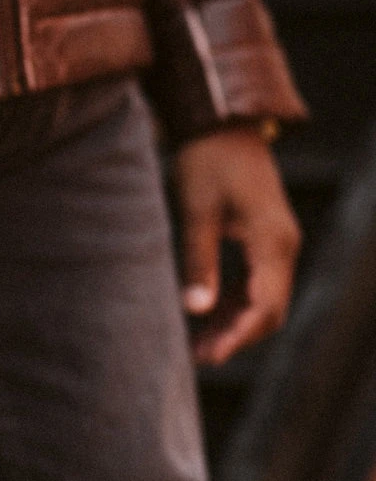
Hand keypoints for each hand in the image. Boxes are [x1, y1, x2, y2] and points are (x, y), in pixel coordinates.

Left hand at [172, 126, 300, 365]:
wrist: (222, 124)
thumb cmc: (207, 162)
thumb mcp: (196, 212)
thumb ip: (198, 261)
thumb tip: (197, 310)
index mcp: (273, 242)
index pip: (265, 306)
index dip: (238, 336)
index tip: (210, 356)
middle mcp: (284, 246)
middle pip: (270, 309)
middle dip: (236, 336)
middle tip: (198, 356)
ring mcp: (278, 243)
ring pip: (264, 299)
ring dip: (235, 322)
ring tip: (197, 343)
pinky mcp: (265, 238)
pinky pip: (257, 282)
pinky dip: (234, 302)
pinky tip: (204, 313)